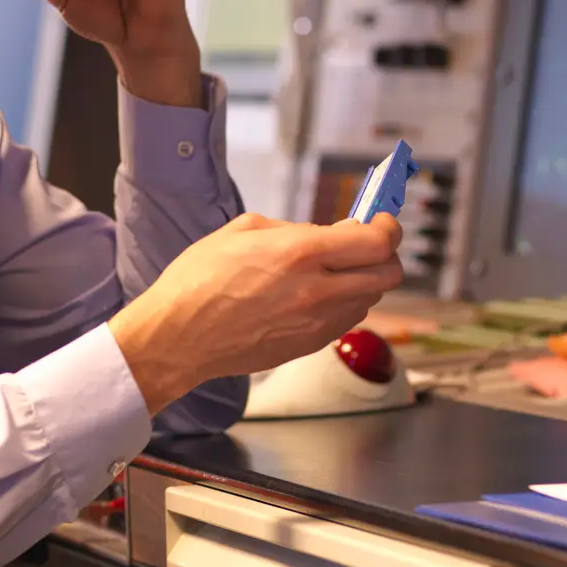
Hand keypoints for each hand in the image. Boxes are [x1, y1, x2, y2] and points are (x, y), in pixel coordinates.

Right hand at [108, 213, 404, 413]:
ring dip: (364, 279)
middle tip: (367, 243)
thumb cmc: (200, 280)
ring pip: (371, 299)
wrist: (177, 336)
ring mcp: (316, 324)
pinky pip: (348, 320)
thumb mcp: (246, 230)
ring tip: (337, 268)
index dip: (388, 227)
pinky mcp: (309, 346)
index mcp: (301, 254)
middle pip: (388, 274)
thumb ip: (297, 228)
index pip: (377, 242)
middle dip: (385, 253)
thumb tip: (334, 233)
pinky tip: (320, 293)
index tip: (381, 220)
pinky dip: (346, 302)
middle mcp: (317, 291)